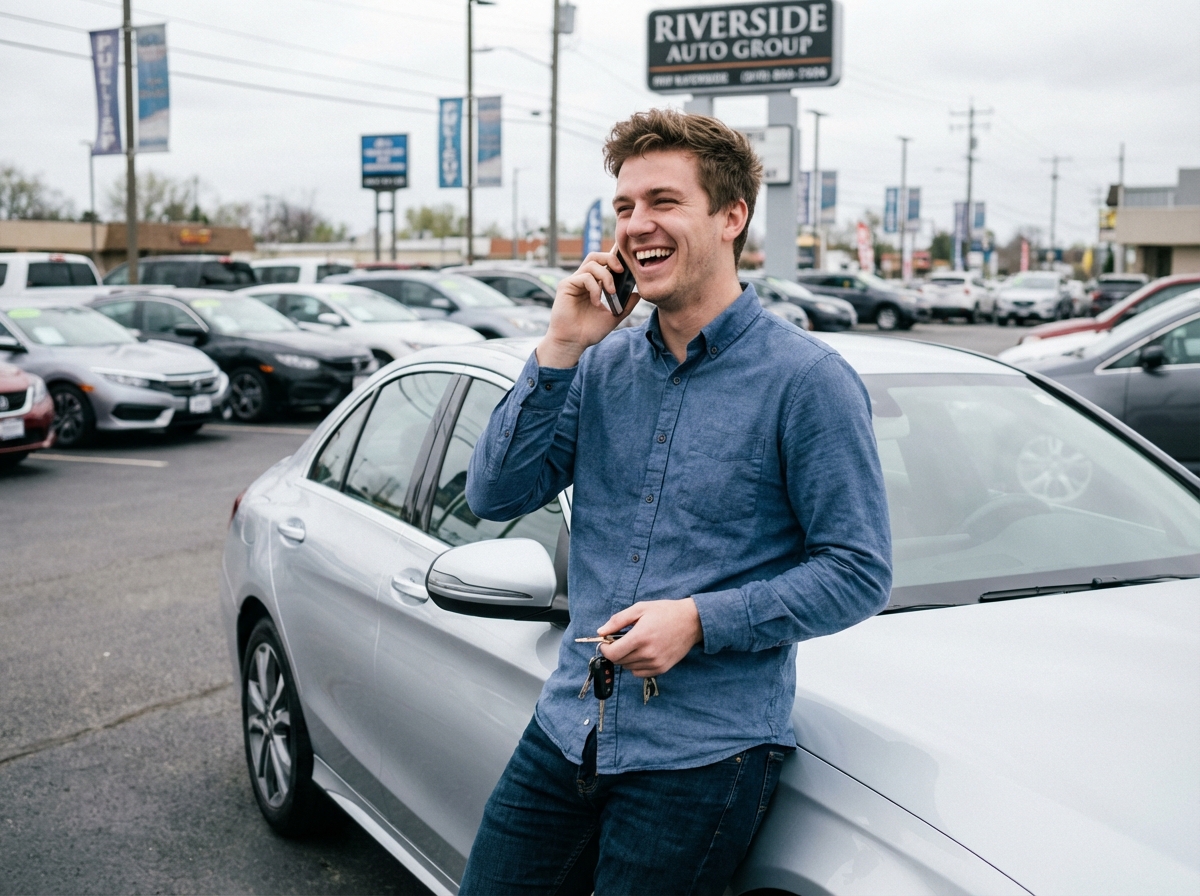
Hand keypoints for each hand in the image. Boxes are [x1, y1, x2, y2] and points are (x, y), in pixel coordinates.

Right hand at [536, 249, 640, 368]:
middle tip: (621, 271)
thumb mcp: (614, 317)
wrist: (574, 342)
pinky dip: (595, 288)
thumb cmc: (590, 331)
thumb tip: (638, 293)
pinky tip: (596, 303)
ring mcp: (573, 282)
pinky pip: (585, 277)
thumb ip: (626, 305)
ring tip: (611, 293)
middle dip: (611, 258)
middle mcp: (582, 280)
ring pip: (592, 263)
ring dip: (606, 276)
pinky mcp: (566, 285)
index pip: (602, 263)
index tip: (626, 266)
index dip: (614, 259)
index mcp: (592, 285)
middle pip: (595, 256)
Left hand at [598, 598, 701, 677]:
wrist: (691, 622)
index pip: (613, 654)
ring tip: (635, 644)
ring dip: (626, 658)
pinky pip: (639, 673)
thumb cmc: (665, 612)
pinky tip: (642, 652)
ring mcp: (656, 663)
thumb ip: (618, 620)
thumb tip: (600, 632)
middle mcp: (648, 653)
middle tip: (621, 640)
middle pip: (619, 661)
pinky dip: (636, 665)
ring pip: (628, 667)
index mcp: (640, 637)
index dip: (605, 649)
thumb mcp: (640, 609)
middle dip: (615, 651)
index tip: (606, 642)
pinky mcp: (662, 669)